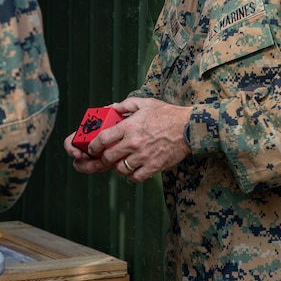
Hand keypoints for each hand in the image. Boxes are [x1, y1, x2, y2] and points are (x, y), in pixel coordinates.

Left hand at [64, 98, 190, 182]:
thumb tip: (110, 108)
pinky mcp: (154, 166)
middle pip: (108, 157)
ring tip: (121, 162)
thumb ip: (125, 105)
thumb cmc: (167, 114)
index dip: (93, 146)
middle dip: (103, 158)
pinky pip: (136, 178)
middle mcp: (134, 143)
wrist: (188, 127)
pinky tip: (133, 170)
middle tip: (106, 156)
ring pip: (120, 169)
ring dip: (118, 167)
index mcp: (129, 126)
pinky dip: (132, 176)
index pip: (102, 139)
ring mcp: (143, 156)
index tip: (92, 148)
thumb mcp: (144, 103)